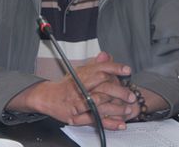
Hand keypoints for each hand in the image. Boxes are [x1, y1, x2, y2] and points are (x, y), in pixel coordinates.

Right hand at [6, 51, 131, 125]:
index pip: (100, 68)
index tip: (127, 70)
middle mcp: (80, 87)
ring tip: (128, 109)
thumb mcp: (79, 71)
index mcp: (81, 74)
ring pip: (100, 103)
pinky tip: (119, 123)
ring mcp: (78, 102)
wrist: (46, 97)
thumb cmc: (65, 85)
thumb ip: (94, 65)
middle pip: (103, 86)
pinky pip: (95, 119)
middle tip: (131, 95)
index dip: (115, 68)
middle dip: (120, 91)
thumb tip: (106, 55)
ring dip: (117, 108)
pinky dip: (109, 122)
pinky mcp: (76, 116)